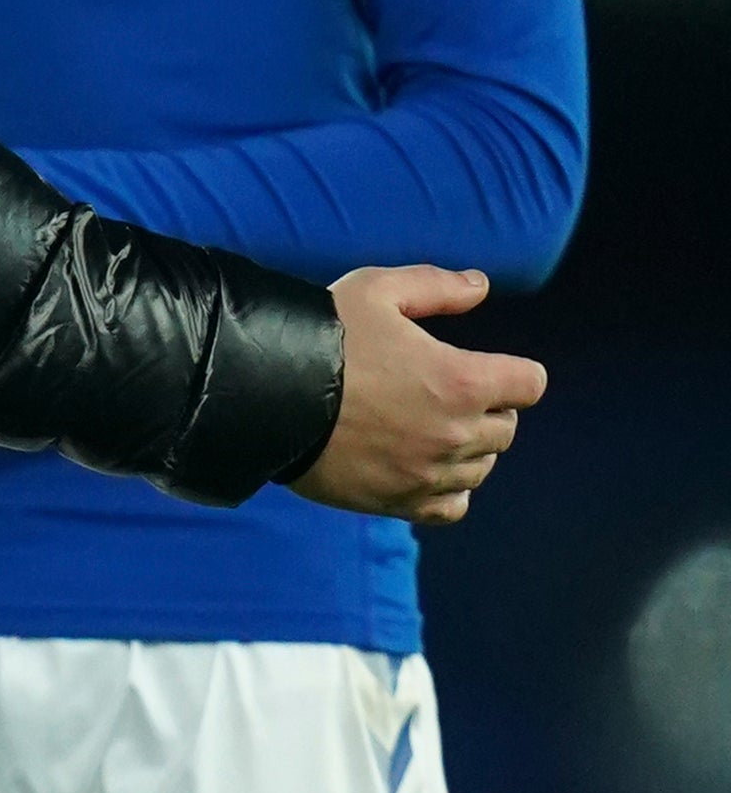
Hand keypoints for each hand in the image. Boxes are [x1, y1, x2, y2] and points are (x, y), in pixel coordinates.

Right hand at [296, 265, 547, 524]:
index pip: (530, 383)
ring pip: (482, 467)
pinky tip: (425, 468)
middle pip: (506, 428)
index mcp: (462, 380)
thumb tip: (480, 286)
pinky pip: (453, 506)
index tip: (483, 367)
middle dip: (484, 408)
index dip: (511, 372)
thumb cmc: (323, 337)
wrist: (263, 394)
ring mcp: (429, 472)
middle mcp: (455, 432)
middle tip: (441, 393)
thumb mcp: (376, 290)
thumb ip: (436, 287)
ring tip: (427, 428)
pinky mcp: (400, 501)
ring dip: (466, 448)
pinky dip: (448, 489)